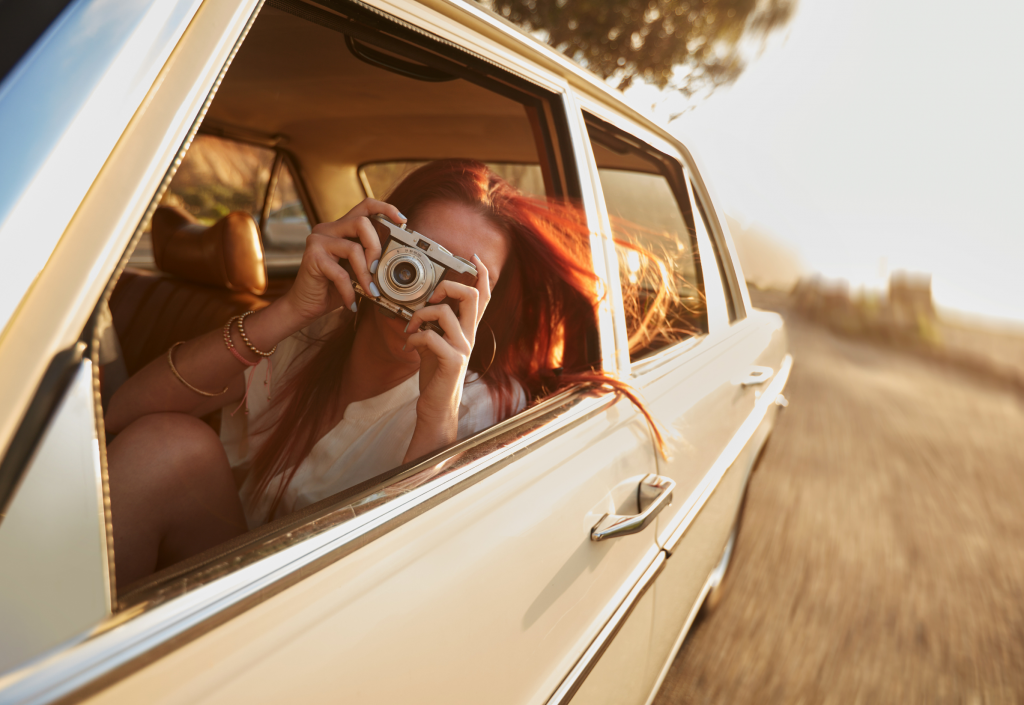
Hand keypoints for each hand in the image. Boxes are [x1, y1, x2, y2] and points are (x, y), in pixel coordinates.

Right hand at [281, 199, 405, 325]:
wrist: (306, 305)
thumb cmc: (333, 288)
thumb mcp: (357, 271)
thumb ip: (370, 260)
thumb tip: (395, 260)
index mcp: (341, 228)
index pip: (365, 206)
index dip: (385, 208)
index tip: (402, 220)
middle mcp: (328, 229)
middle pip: (362, 223)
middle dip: (376, 248)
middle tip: (378, 270)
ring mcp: (318, 240)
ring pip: (354, 248)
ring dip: (365, 275)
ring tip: (369, 292)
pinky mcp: (312, 256)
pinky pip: (341, 273)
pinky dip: (350, 291)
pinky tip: (351, 303)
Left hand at [403, 255, 490, 452]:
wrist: (436, 406)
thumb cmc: (435, 373)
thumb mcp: (434, 342)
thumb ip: (433, 324)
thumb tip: (421, 306)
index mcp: (467, 329)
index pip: (483, 296)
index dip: (481, 274)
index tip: (473, 258)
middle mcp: (470, 336)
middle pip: (472, 296)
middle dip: (448, 286)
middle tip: (433, 296)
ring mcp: (463, 348)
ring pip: (445, 313)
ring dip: (420, 315)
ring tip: (411, 327)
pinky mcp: (452, 361)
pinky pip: (430, 337)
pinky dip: (413, 338)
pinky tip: (408, 345)